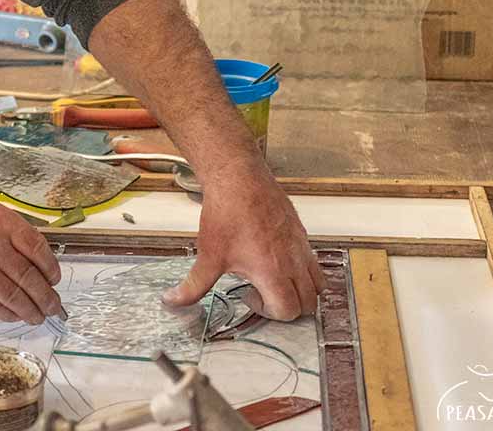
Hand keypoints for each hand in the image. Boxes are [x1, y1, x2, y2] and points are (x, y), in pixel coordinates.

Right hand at [0, 195, 63, 323]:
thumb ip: (8, 228)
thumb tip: (34, 255)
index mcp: (0, 222)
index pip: (38, 249)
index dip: (51, 267)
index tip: (55, 277)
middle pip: (31, 277)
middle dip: (47, 296)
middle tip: (55, 304)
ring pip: (16, 297)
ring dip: (33, 310)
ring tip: (40, 315)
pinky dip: (10, 314)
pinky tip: (16, 314)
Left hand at [163, 159, 323, 320]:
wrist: (239, 179)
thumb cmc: (227, 214)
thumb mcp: (208, 256)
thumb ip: (193, 286)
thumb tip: (174, 301)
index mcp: (273, 273)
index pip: (288, 311)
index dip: (268, 312)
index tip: (249, 296)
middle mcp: (294, 262)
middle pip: (308, 303)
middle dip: (287, 307)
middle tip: (263, 293)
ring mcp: (301, 247)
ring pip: (317, 284)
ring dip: (301, 291)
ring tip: (275, 280)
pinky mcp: (302, 233)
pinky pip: (314, 262)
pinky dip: (304, 271)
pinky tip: (278, 260)